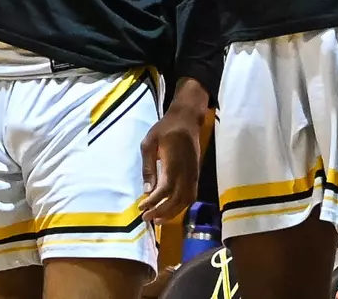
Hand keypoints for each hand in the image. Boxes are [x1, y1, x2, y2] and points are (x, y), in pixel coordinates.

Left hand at [140, 88, 206, 222]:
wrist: (187, 119)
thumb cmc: (165, 129)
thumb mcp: (149, 143)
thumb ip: (148, 167)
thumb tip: (146, 190)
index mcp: (174, 162)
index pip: (165, 189)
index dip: (153, 202)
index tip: (141, 208)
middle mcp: (186, 171)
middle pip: (177, 199)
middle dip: (161, 211)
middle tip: (146, 218)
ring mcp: (193, 173)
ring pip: (186, 200)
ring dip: (172, 212)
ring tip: (158, 219)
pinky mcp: (196, 174)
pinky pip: (191, 195)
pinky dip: (182, 206)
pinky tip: (171, 210)